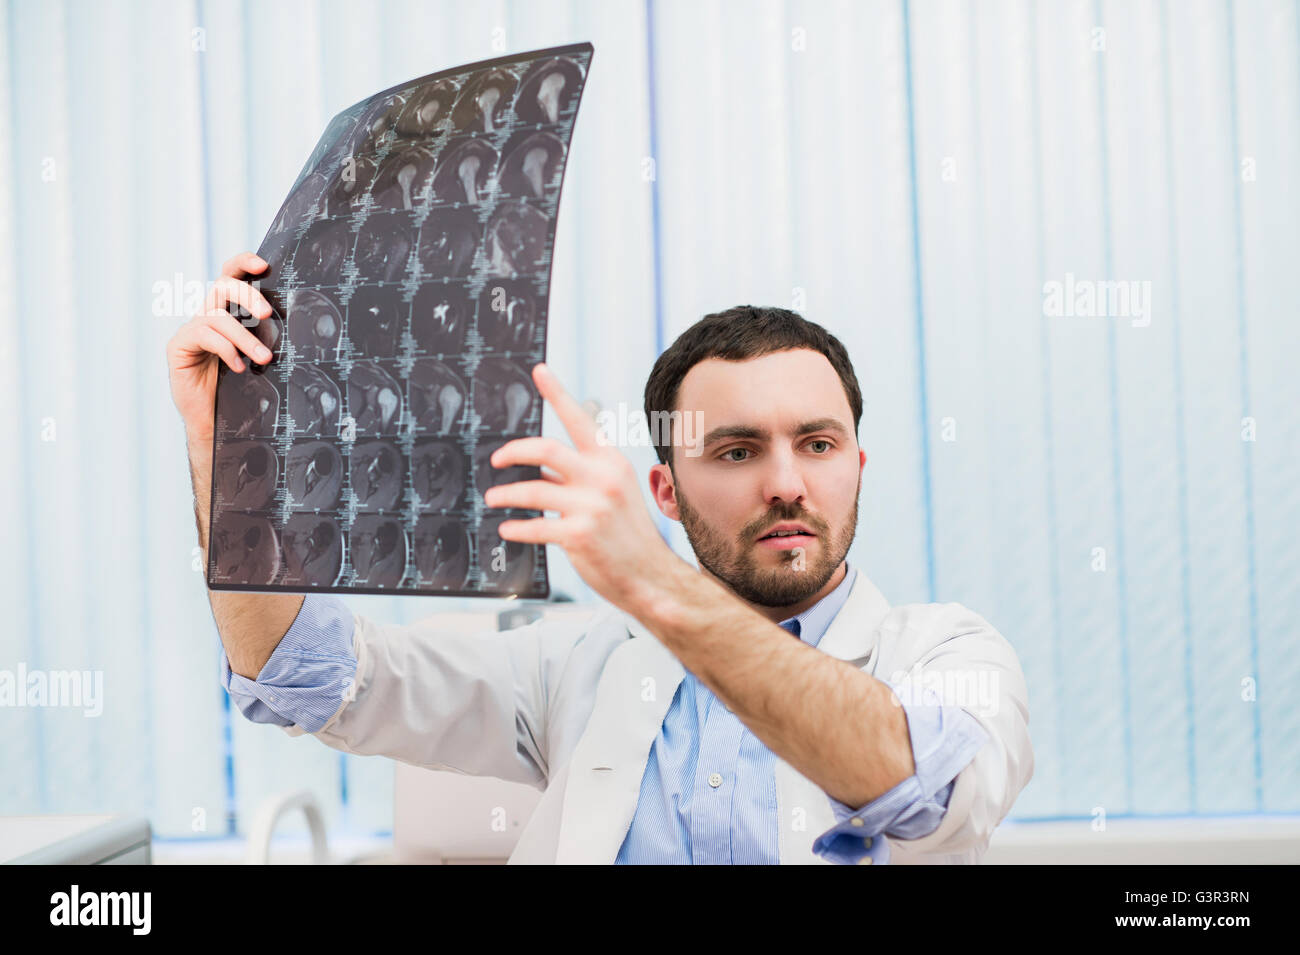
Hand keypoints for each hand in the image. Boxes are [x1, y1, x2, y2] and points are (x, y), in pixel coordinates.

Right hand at [166, 252, 275, 441]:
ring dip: (244, 337)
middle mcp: (208, 316)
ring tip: (263, 358)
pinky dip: (225, 350)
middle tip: (265, 313)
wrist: (213, 419)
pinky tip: (238, 367)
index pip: (231, 277)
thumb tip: (295, 323)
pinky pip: (203, 337)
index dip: (243, 264)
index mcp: (227, 313)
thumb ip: (265, 336)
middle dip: (246, 295)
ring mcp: (192, 330)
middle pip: (221, 286)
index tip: (264, 265)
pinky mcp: (179, 346)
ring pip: (218, 318)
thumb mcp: (256, 357)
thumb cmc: (238, 387)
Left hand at [483, 363, 679, 612]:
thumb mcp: (611, 494)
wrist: (650, 576)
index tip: (539, 370)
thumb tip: (538, 469)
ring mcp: (591, 506)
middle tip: (496, 459)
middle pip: (545, 448)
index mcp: (611, 461)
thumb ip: (577, 477)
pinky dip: (515, 528)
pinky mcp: (579, 535)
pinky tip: (508, 528)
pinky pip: (534, 526)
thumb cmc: (627, 535)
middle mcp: (602, 478)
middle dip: (513, 451)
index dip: (557, 392)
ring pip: (532, 490)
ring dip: (505, 495)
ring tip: (492, 499)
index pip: (580, 419)